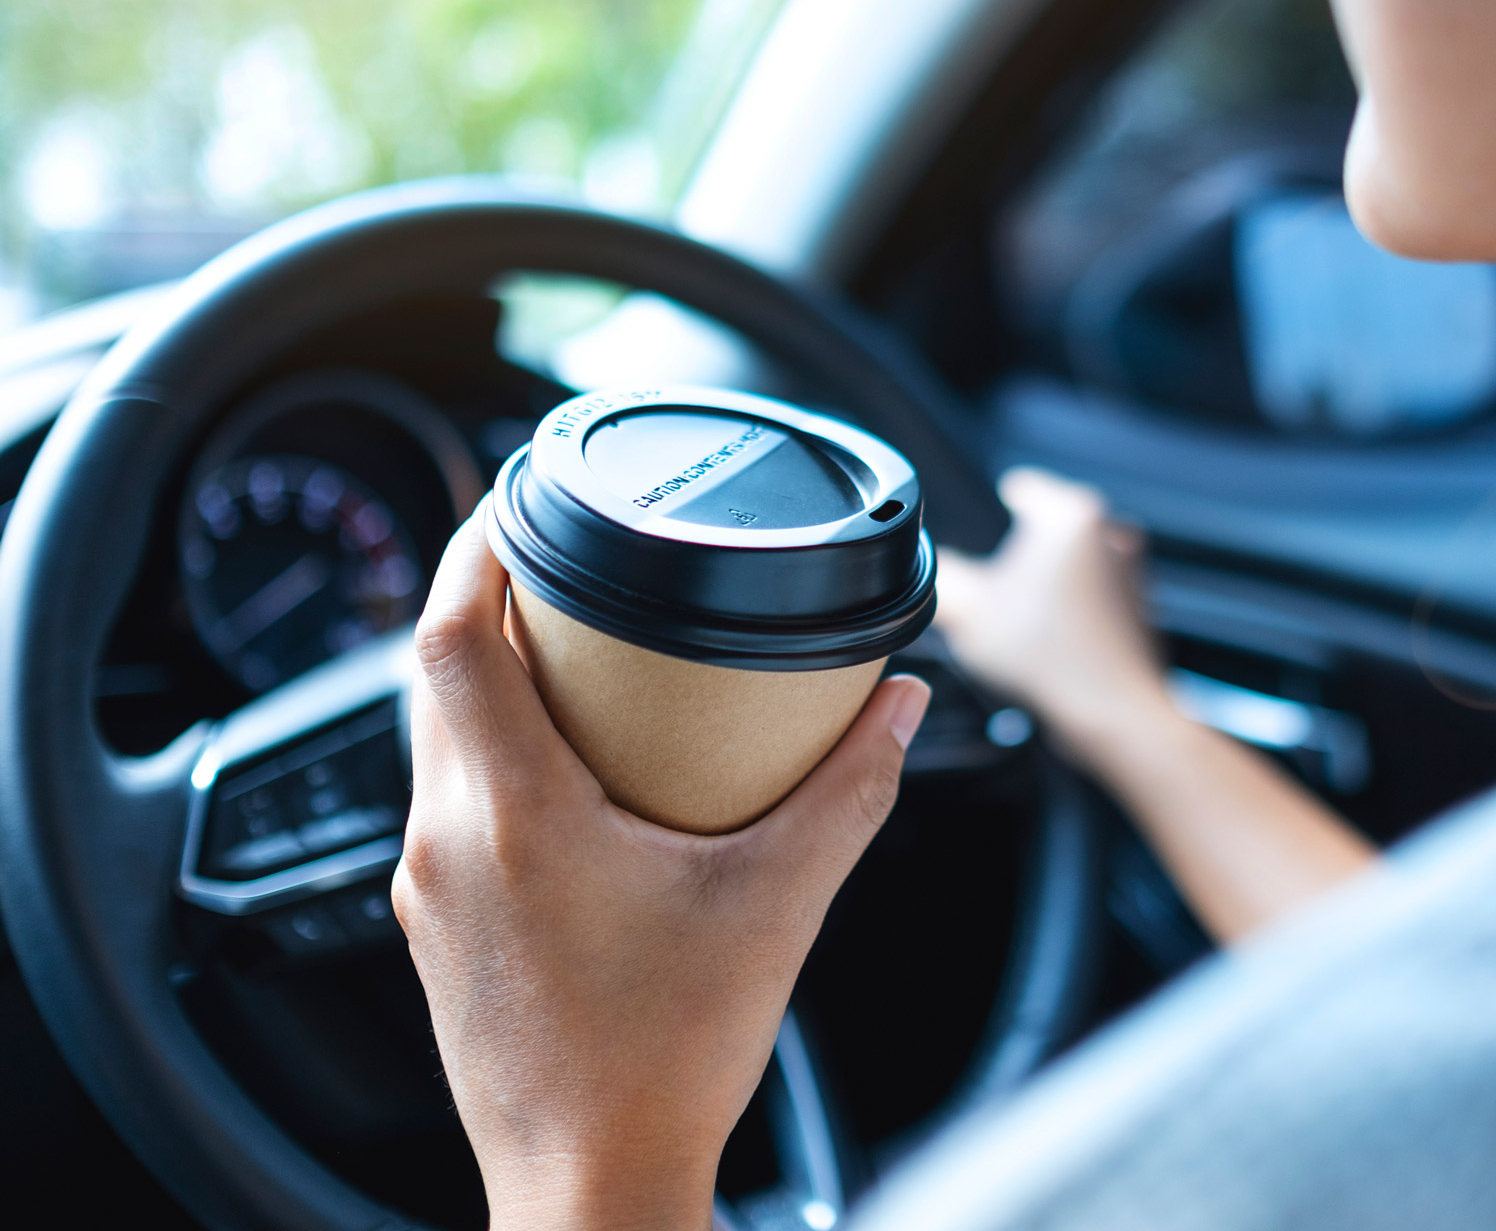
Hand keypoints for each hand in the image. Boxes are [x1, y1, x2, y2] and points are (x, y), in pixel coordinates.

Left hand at [393, 517, 929, 1230]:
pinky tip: (568, 777)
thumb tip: (898, 708)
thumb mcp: (779, 906)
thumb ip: (847, 793)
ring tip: (574, 659)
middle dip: (491, 605)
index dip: (473, 549)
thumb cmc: (665, 1061)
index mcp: (512, 815)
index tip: (512, 502)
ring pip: (435, 742)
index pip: (449, 636)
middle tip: (564, 567)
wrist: (590, 1183)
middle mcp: (447, 843)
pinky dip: (494, 757)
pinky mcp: (437, 932)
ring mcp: (428, 893)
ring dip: (491, 684)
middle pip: (434, 677)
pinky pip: (448, 805)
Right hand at [936, 468, 1170, 741]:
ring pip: (1073, 565)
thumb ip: (939, 577)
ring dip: (1048, 584)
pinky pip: (1092, 597)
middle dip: (1022, 553)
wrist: (1113, 712)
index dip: (1003, 497)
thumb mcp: (968, 613)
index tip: (1001, 501)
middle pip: (1050, 529)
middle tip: (996, 589)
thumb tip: (920, 569)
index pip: (1026, 487)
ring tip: (1021, 621)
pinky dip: (1072, 611)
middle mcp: (1110, 533)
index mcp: (1070, 515)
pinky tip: (1051, 642)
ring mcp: (1131, 572)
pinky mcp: (1140, 608)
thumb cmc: (1049, 659)